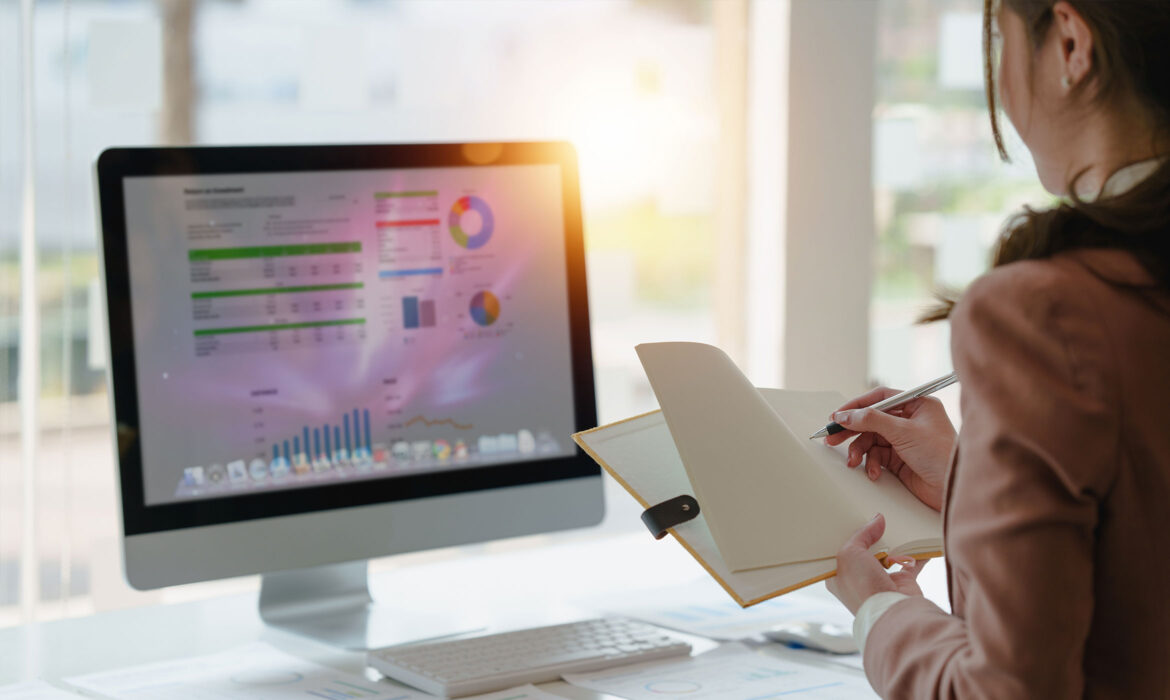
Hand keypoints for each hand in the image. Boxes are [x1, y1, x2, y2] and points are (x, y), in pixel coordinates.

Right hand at [825, 386, 956, 511]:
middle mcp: (911, 420)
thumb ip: (872, 420)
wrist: (954, 489)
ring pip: (871, 440)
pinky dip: (872, 464)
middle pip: (872, 419)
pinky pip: (877, 456)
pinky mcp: (901, 459)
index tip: (837, 415)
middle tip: (832, 438)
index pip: (880, 398)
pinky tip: (874, 472)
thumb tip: (846, 415)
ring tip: (854, 461)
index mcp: (917, 405)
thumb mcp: (904, 432)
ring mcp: (905, 440)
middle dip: (852, 430)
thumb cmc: (941, 456)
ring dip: (860, 451)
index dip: (857, 405)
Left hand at [826, 513, 926, 614]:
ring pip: (889, 556)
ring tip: (896, 523)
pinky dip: (916, 552)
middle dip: (871, 537)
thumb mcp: (851, 553)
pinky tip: (918, 538)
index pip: (839, 552)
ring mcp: (882, 581)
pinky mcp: (903, 582)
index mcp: (838, 576)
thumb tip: (877, 519)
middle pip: (865, 552)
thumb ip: (862, 534)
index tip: (850, 520)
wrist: (892, 610)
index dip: (845, 537)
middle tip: (874, 518)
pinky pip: (911, 562)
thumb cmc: (861, 586)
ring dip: (894, 543)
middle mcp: (859, 579)